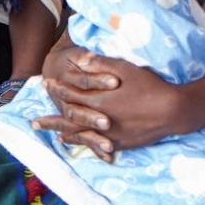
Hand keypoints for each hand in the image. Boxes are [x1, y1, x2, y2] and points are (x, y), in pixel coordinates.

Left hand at [34, 46, 193, 156]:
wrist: (170, 110)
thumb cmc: (149, 85)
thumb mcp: (125, 68)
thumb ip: (101, 65)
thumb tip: (80, 59)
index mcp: (99, 99)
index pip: (72, 94)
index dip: (58, 89)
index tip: (45, 85)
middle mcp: (98, 119)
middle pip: (69, 119)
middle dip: (51, 119)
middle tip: (34, 122)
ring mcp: (107, 134)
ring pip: (79, 134)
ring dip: (63, 132)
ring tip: (51, 134)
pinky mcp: (117, 144)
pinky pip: (94, 145)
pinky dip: (82, 142)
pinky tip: (75, 141)